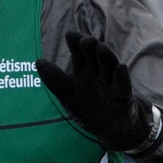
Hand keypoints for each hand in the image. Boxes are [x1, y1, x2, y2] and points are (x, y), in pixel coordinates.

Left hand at [36, 31, 153, 151]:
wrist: (113, 127)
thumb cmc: (90, 107)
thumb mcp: (68, 94)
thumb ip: (54, 79)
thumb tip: (38, 61)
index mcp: (85, 69)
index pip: (80, 51)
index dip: (75, 42)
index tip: (70, 35)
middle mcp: (99, 71)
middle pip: (95, 54)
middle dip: (90, 46)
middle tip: (85, 40)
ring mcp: (112, 82)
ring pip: (110, 65)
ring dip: (106, 56)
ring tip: (101, 47)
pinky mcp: (124, 95)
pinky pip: (123, 84)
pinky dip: (122, 76)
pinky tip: (121, 68)